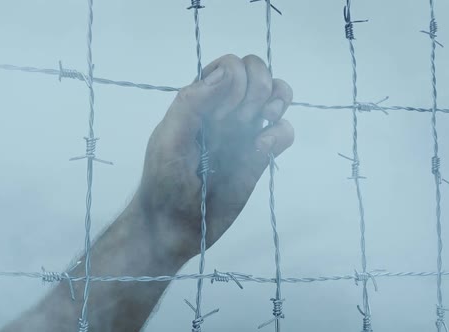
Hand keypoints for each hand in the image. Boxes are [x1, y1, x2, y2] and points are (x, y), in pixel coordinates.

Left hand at [135, 54, 293, 259]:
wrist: (174, 227)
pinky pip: (284, 131)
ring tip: (258, 125)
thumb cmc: (164, 182)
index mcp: (201, 102)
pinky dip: (280, 134)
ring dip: (275, 102)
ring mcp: (245, 132)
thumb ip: (191, 102)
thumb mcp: (168, 140)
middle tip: (237, 121)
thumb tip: (228, 72)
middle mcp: (225, 111)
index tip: (220, 114)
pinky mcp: (261, 156)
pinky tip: (262, 149)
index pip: (230, 66)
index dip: (234, 82)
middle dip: (256, 89)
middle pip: (258, 73)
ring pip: (277, 95)